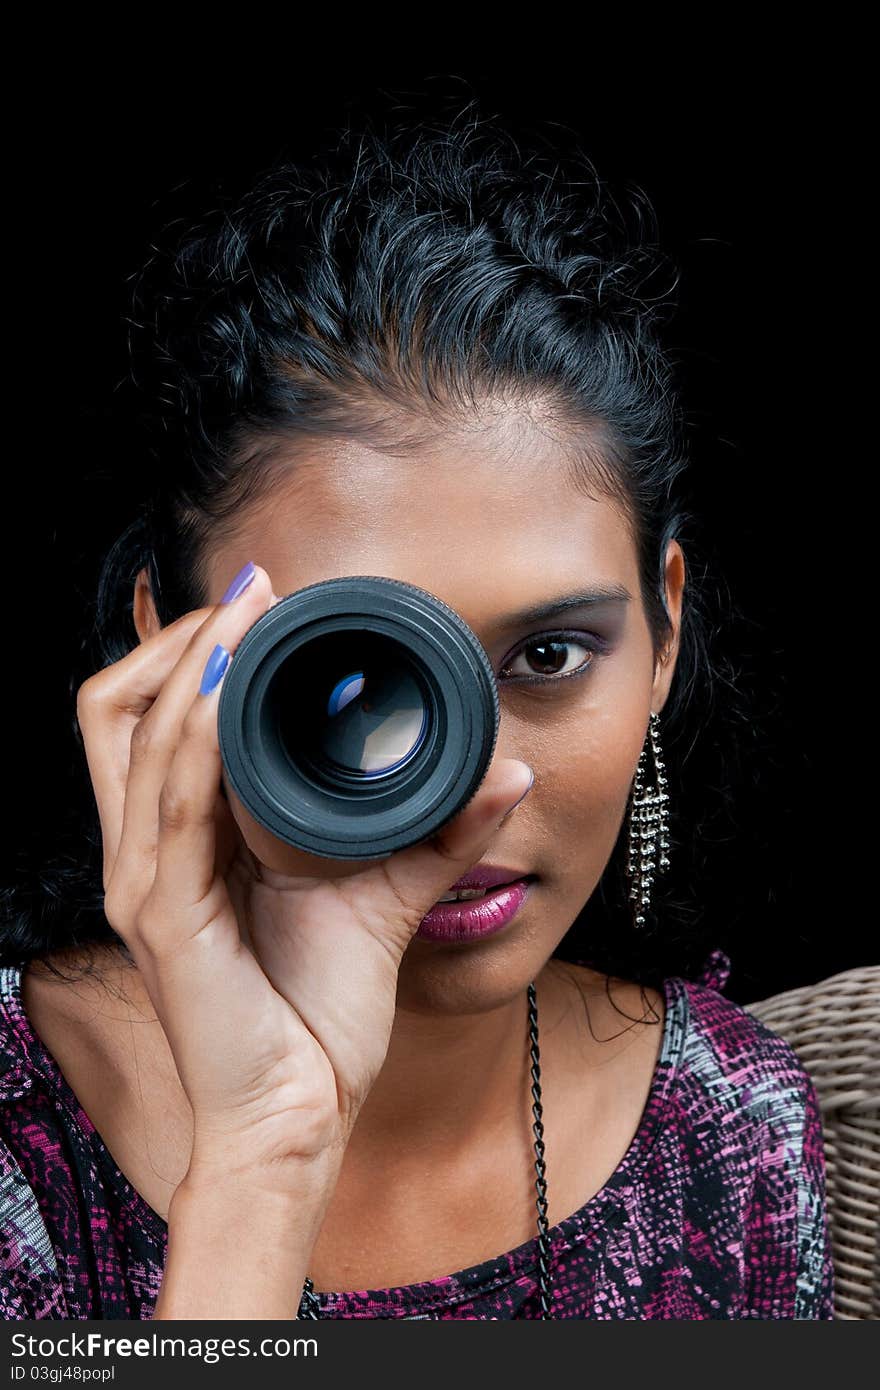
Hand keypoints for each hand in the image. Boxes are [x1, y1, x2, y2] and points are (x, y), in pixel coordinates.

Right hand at [76, 564, 532, 1187]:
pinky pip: (168, 804)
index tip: (262, 604)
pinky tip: (229, 691)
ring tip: (243, 615)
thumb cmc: (317, 1016)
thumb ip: (437, 835)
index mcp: (181, 843)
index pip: (148, 720)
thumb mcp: (383, 901)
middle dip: (176, 638)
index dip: (190, 653)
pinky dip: (195, 735)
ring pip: (129, 737)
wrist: (298, 1117)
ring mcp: (144, 882)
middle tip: (249, 596)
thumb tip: (504, 772)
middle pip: (113, 710)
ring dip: (188, 665)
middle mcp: (146, 852)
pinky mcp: (162, 915)